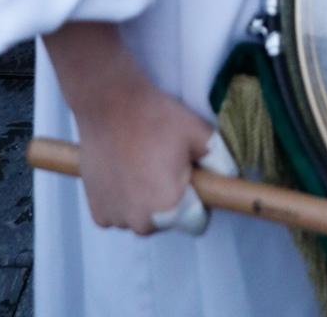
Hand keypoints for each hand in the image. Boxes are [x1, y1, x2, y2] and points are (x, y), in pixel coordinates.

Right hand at [43, 25, 212, 236]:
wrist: (107, 102)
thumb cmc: (156, 117)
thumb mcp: (199, 133)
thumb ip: (221, 163)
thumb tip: (229, 182)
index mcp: (170, 209)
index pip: (197, 222)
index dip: (198, 197)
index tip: (190, 174)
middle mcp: (141, 224)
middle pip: (169, 222)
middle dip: (172, 199)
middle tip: (165, 163)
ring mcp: (116, 220)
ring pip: (143, 218)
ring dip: (146, 200)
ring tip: (142, 163)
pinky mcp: (97, 212)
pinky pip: (120, 213)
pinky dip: (124, 198)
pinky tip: (123, 171)